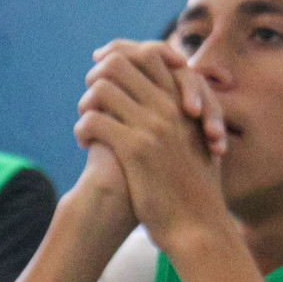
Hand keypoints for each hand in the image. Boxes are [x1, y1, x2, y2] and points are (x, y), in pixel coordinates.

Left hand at [74, 40, 227, 250]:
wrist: (200, 228)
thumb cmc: (196, 193)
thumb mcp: (198, 148)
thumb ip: (185, 123)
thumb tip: (165, 108)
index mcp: (185, 103)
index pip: (148, 54)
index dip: (119, 55)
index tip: (101, 71)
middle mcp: (170, 108)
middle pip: (119, 63)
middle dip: (96, 77)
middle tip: (91, 102)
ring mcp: (154, 126)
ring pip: (102, 87)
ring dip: (87, 104)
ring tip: (87, 126)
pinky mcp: (136, 149)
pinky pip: (95, 120)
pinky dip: (83, 130)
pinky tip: (85, 145)